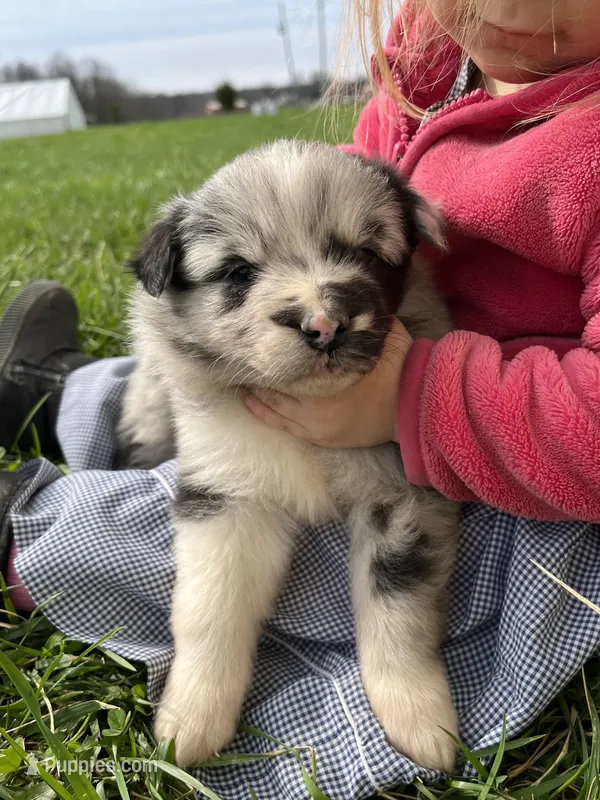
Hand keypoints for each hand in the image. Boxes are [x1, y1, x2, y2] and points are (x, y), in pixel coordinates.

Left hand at [245, 319, 412, 447]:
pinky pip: (283, 426)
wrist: (413, 407)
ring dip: (257, 392)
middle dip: (260, 371)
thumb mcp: (380, 335)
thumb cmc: (396, 368)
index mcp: (327, 377)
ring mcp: (316, 425)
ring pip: (274, 407)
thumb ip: (357, 319)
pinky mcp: (320, 437)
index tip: (255, 338)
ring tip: (242, 376)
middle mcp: (316, 404)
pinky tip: (251, 402)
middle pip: (276, 385)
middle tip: (242, 357)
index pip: (287, 363)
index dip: (271, 351)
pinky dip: (265, 413)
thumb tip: (334, 295)